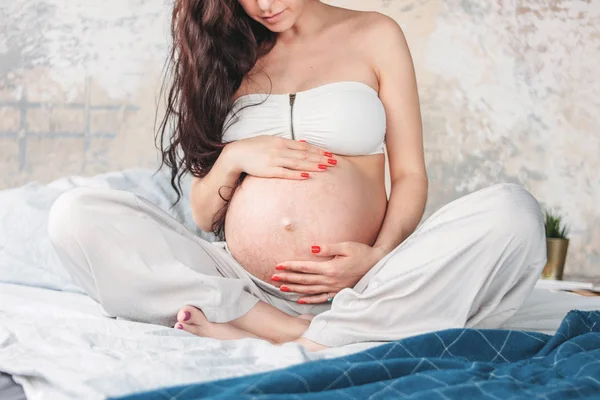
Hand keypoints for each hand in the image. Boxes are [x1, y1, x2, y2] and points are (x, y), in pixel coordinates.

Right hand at [227, 136, 335, 179]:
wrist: (237, 154)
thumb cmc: (254, 148)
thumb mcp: (271, 141)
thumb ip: (287, 143)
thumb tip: (303, 143)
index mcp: (282, 142)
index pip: (304, 146)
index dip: (318, 150)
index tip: (329, 154)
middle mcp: (280, 150)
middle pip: (304, 154)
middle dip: (320, 158)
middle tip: (333, 162)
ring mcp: (275, 160)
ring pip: (298, 163)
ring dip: (312, 165)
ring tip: (325, 168)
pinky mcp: (269, 171)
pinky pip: (285, 173)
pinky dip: (296, 174)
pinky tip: (307, 175)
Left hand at [272, 242, 387, 303]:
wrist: (377, 265)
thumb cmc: (362, 252)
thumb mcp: (346, 246)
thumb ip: (328, 248)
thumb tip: (311, 249)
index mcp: (330, 268)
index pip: (305, 268)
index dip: (291, 266)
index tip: (278, 265)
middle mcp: (330, 280)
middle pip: (304, 280)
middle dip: (287, 278)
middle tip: (273, 277)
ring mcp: (334, 288)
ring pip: (310, 290)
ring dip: (294, 289)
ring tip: (281, 288)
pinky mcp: (338, 292)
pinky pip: (321, 298)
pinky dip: (309, 299)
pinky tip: (299, 299)